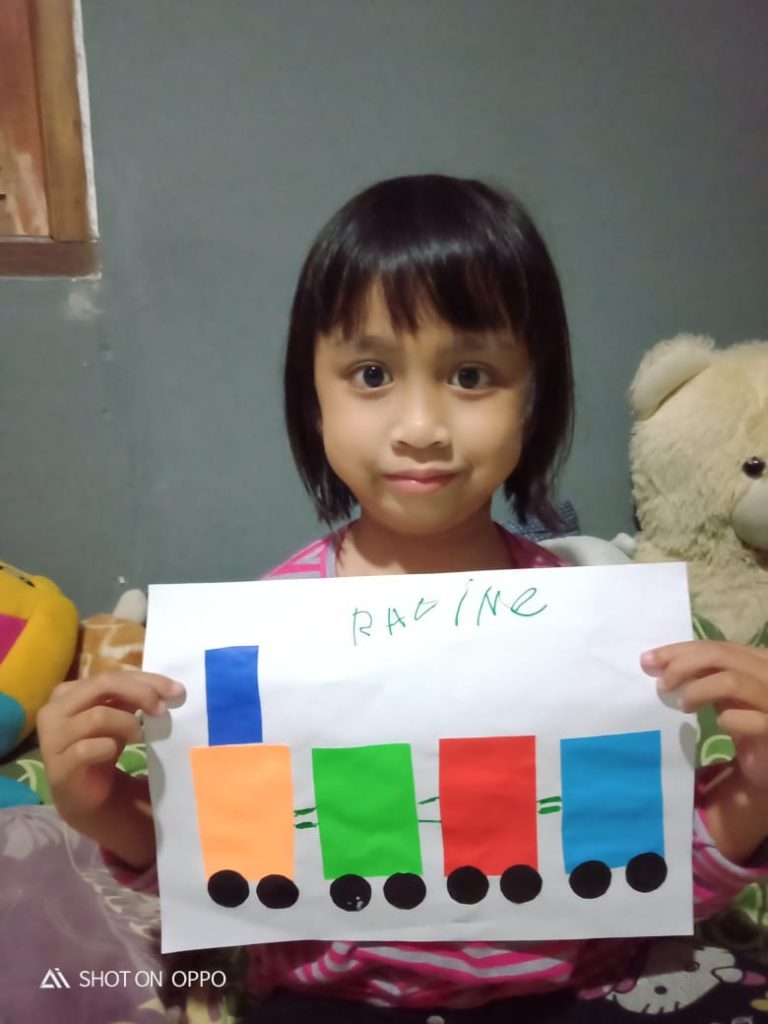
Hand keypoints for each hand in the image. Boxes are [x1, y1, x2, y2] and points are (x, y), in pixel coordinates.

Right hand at [37, 672, 184, 828]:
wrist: (86, 796)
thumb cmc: (102, 749)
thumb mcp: (119, 716)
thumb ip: (135, 698)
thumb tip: (172, 689)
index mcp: (70, 692)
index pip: (113, 676)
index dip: (147, 680)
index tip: (176, 691)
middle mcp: (55, 709)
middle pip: (103, 684)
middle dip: (140, 692)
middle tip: (163, 709)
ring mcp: (52, 738)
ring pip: (98, 716)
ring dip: (128, 723)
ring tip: (141, 736)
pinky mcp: (58, 766)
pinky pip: (87, 749)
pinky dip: (108, 747)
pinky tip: (114, 753)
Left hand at [641, 640, 767, 788]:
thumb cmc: (750, 722)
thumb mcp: (725, 693)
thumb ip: (703, 676)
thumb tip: (657, 665)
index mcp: (755, 660)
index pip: (713, 646)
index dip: (678, 651)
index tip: (648, 661)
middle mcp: (767, 673)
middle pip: (719, 655)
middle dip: (682, 665)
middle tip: (662, 684)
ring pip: (731, 681)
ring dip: (699, 690)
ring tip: (685, 705)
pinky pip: (753, 720)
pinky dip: (730, 719)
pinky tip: (720, 724)